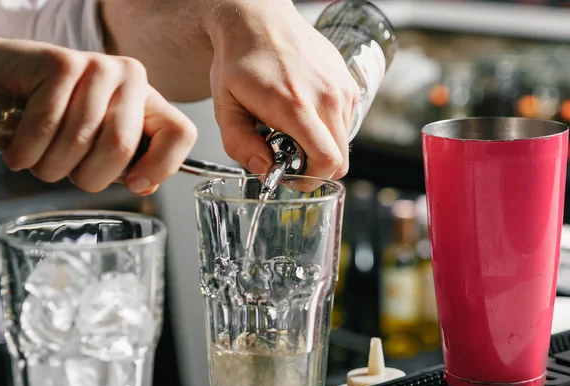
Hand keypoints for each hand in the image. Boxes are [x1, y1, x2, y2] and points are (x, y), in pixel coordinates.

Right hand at [0, 24, 196, 194]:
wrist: (2, 73)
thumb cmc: (57, 116)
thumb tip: (144, 184)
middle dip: (89, 177)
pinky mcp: (60, 63)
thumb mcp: (100, 140)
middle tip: (68, 173)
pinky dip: (27, 153)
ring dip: (51, 168)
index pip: (181, 134)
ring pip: (79, 142)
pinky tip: (20, 156)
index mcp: (149, 100)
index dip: (162, 167)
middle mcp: (131, 78)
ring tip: (40, 162)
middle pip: (121, 147)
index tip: (136, 184)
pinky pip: (46, 127)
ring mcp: (98, 66)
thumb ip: (128, 162)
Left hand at [206, 0, 358, 179]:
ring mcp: (341, 87)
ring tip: (294, 128)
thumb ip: (240, 145)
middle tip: (288, 153)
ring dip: (322, 145)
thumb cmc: (239, 61)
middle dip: (315, 167)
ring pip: (344, 141)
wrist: (258, 18)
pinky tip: (305, 112)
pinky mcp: (347, 81)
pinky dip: (328, 127)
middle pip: (340, 159)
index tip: (289, 173)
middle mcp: (326, 97)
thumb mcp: (225, 106)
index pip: (327, 161)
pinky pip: (346, 121)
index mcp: (295, 106)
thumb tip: (265, 169)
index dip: (310, 179)